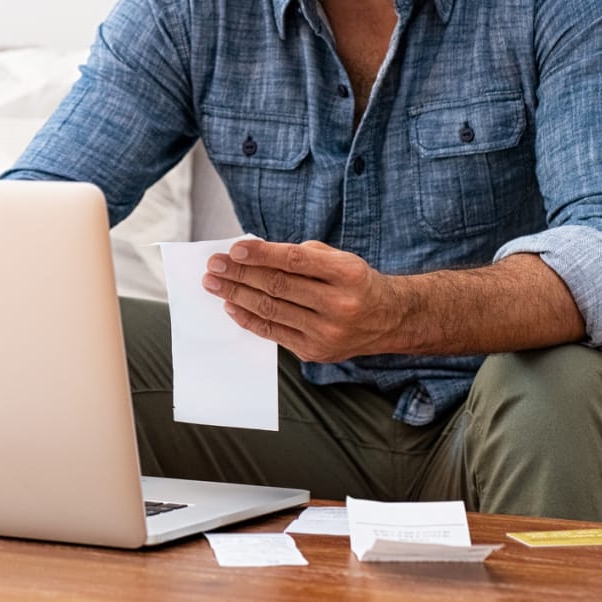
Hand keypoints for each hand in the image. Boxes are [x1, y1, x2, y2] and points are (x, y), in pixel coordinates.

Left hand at [202, 239, 404, 362]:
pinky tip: (231, 305)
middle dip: (240, 274)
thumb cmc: (353, 282)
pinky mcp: (316, 352)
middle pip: (278, 286)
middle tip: (213, 265)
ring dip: (236, 295)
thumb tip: (251, 255)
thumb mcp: (338, 259)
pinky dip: (248, 318)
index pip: (295, 261)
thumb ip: (299, 256)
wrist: (387, 319)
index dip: (262, 254)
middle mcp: (340, 304)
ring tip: (214, 283)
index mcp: (347, 273)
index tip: (233, 249)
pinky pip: (274, 333)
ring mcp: (328, 332)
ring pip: (272, 310)